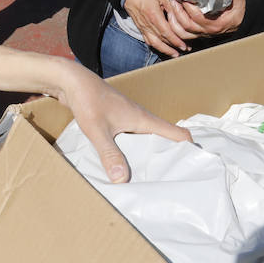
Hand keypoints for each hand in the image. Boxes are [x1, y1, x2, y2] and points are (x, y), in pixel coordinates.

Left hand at [55, 61, 190, 182]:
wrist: (71, 81)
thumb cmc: (87, 100)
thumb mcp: (98, 130)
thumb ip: (110, 154)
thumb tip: (122, 180)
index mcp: (144, 119)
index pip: (177, 134)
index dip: (189, 149)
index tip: (192, 168)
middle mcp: (140, 119)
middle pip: (164, 140)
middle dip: (168, 158)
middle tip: (171, 181)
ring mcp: (128, 119)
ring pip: (146, 140)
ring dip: (148, 155)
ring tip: (149, 177)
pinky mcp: (116, 120)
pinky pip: (131, 138)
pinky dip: (132, 151)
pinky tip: (123, 163)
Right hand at [123, 0, 191, 56]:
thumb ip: (171, 7)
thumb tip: (180, 17)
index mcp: (154, 16)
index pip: (166, 32)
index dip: (175, 40)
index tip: (184, 45)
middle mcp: (148, 24)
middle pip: (162, 40)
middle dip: (174, 47)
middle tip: (184, 50)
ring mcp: (143, 28)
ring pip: (155, 43)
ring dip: (165, 50)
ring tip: (174, 54)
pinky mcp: (141, 29)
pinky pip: (148, 40)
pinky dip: (156, 46)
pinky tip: (162, 49)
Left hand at [166, 0, 244, 38]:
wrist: (239, 22)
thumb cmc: (237, 11)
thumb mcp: (239, 0)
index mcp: (215, 24)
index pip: (197, 16)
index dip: (188, 7)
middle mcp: (207, 31)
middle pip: (186, 25)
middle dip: (177, 11)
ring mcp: (201, 34)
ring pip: (182, 32)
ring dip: (174, 20)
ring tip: (171, 6)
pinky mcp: (197, 34)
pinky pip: (182, 35)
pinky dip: (175, 27)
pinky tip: (171, 17)